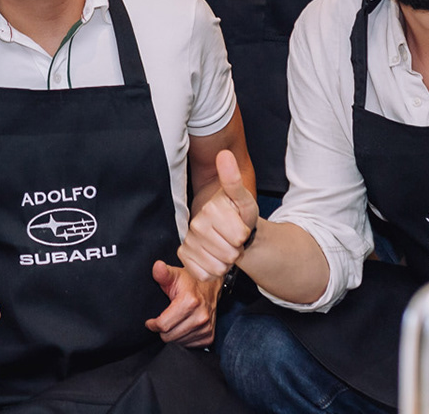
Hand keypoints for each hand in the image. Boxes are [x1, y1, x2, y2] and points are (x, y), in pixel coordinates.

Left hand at [146, 259, 219, 347]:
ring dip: (172, 335)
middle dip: (162, 330)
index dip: (153, 324)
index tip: (150, 322)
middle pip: (170, 336)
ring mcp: (206, 328)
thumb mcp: (174, 274)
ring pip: (178, 343)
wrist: (211, 287)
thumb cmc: (190, 281)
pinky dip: (182, 339)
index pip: (164, 325)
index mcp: (190, 302)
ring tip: (173, 322)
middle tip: (162, 321)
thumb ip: (163, 273)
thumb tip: (157, 267)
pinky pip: (188, 346)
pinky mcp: (209, 336)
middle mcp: (200, 316)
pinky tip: (182, 328)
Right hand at [179, 151, 260, 282]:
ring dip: (226, 262)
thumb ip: (233, 179)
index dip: (244, 235)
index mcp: (209, 209)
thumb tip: (225, 153)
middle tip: (232, 239)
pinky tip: (214, 259)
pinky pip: (204, 274)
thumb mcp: (243, 199)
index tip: (239, 226)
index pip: (239, 236)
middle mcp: (195, 225)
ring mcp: (188, 241)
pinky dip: (213, 272)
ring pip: (217, 266)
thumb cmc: (238, 215)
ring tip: (224, 248)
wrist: (229, 230)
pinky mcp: (184, 256)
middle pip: (229, 253)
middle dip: (236, 249)